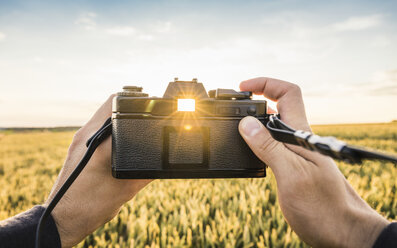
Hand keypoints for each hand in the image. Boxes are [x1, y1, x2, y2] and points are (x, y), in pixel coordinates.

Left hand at [46, 95, 151, 246]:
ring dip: (118, 118)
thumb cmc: (90, 207)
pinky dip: (110, 129)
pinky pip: (97, 128)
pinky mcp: (76, 147)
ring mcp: (78, 140)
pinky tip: (120, 145)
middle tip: (146, 118)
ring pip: (102, 115)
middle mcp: (85, 135)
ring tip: (134, 131)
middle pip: (109, 105)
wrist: (62, 219)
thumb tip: (164, 161)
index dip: (137, 101)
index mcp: (98, 141)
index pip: (117, 104)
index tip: (151, 107)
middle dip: (129, 108)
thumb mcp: (127, 189)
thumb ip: (147, 171)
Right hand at [238, 77, 389, 247]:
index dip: (266, 83)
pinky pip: (272, 145)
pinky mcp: (292, 167)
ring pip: (272, 127)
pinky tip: (248, 150)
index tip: (243, 87)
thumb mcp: (291, 175)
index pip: (288, 94)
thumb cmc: (323, 207)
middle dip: (254, 102)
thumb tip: (246, 123)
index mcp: (300, 134)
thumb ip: (269, 148)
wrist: (342, 231)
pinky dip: (256, 142)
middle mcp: (298, 139)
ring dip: (253, 123)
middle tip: (232, 109)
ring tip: (235, 128)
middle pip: (277, 107)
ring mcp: (295, 153)